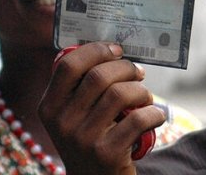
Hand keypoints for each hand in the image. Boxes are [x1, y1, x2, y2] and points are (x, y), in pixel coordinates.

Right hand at [39, 43, 165, 174]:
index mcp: (49, 107)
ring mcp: (82, 139)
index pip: (68, 65)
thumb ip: (82, 87)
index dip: (96, 50)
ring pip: (120, 94)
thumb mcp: (73, 116)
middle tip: (138, 74)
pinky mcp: (106, 154)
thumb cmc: (91, 139)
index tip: (116, 50)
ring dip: (141, 91)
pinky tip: (156, 116)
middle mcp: (62, 123)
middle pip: (99, 76)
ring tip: (145, 98)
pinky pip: (137, 118)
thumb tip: (114, 50)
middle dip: (126, 68)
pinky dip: (154, 113)